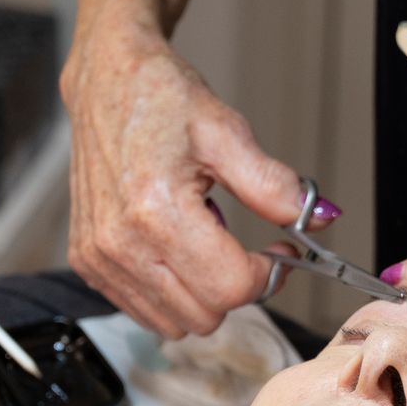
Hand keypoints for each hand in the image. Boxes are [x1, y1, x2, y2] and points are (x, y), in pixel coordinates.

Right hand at [62, 10, 311, 336]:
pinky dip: (170, 292)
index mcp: (156, 210)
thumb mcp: (227, 133)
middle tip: (246, 246)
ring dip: (202, 293)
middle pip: (206, 314)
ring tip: (203, 239)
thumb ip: (274, 185)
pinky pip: (143, 310)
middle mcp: (120, 242)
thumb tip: (320, 218)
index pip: (231, 287)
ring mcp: (99, 257)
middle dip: (237, 286)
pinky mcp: (87, 261)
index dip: (268, 273)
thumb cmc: (160, 98)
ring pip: (175, 323)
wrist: (105, 82)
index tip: (279, 249)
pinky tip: (174, 246)